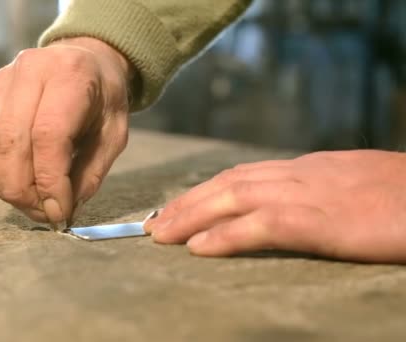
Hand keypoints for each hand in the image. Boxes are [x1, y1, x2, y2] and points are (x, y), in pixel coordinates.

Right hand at [0, 38, 131, 228]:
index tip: (59, 212)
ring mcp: (2, 81)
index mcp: (70, 74)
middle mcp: (30, 71)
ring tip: (32, 204)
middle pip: (11, 143)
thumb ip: (89, 173)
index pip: (48, 135)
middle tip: (45, 214)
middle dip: (24, 191)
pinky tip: (17, 186)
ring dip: (6, 187)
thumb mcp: (114, 135)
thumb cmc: (103, 100)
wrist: (85, 59)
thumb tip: (59, 211)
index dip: (49, 181)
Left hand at [144, 150, 405, 262]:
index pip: (243, 175)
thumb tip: (291, 203)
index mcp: (307, 169)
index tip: (179, 207)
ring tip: (161, 234)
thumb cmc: (404, 194)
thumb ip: (319, 190)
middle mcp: (299, 176)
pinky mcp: (319, 221)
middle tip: (154, 222)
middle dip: (187, 203)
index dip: (205, 191)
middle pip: (228, 184)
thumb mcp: (354, 184)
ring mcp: (308, 195)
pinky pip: (260, 226)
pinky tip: (198, 247)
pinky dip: (224, 235)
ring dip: (191, 216)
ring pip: (233, 198)